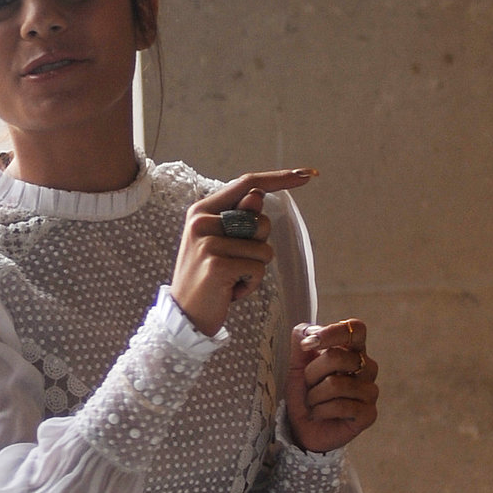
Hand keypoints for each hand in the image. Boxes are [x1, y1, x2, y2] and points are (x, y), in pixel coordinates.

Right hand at [170, 169, 316, 337]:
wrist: (185, 317)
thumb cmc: (209, 279)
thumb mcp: (223, 244)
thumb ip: (240, 219)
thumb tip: (258, 194)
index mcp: (202, 210)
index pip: (247, 183)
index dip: (279, 178)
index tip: (307, 175)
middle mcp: (202, 221)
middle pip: (260, 220)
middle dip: (259, 245)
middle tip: (234, 265)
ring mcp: (207, 242)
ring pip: (263, 248)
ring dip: (255, 270)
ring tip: (231, 280)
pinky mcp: (217, 265)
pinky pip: (258, 269)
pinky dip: (251, 284)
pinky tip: (231, 292)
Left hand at [284, 319, 378, 451]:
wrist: (303, 429)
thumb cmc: (304, 395)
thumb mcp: (296, 367)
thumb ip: (300, 345)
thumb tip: (305, 329)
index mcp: (354, 351)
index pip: (355, 329)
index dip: (332, 333)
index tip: (307, 344)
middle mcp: (367, 368)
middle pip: (337, 357)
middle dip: (311, 373)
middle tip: (308, 386)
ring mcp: (370, 391)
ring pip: (336, 384)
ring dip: (314, 396)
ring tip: (313, 403)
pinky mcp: (368, 414)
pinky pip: (341, 406)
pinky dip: (321, 411)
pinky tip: (319, 415)